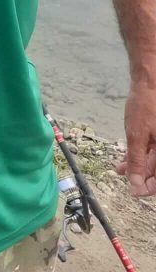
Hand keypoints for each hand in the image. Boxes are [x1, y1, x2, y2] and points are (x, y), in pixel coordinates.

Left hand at [116, 80, 155, 194]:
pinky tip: (126, 160)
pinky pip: (152, 151)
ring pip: (154, 162)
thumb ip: (137, 161)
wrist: (149, 83)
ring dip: (139, 167)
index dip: (149, 189)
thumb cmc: (145, 107)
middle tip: (126, 180)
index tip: (134, 191)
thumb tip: (137, 185)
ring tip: (121, 170)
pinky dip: (140, 155)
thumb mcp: (137, 136)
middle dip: (142, 178)